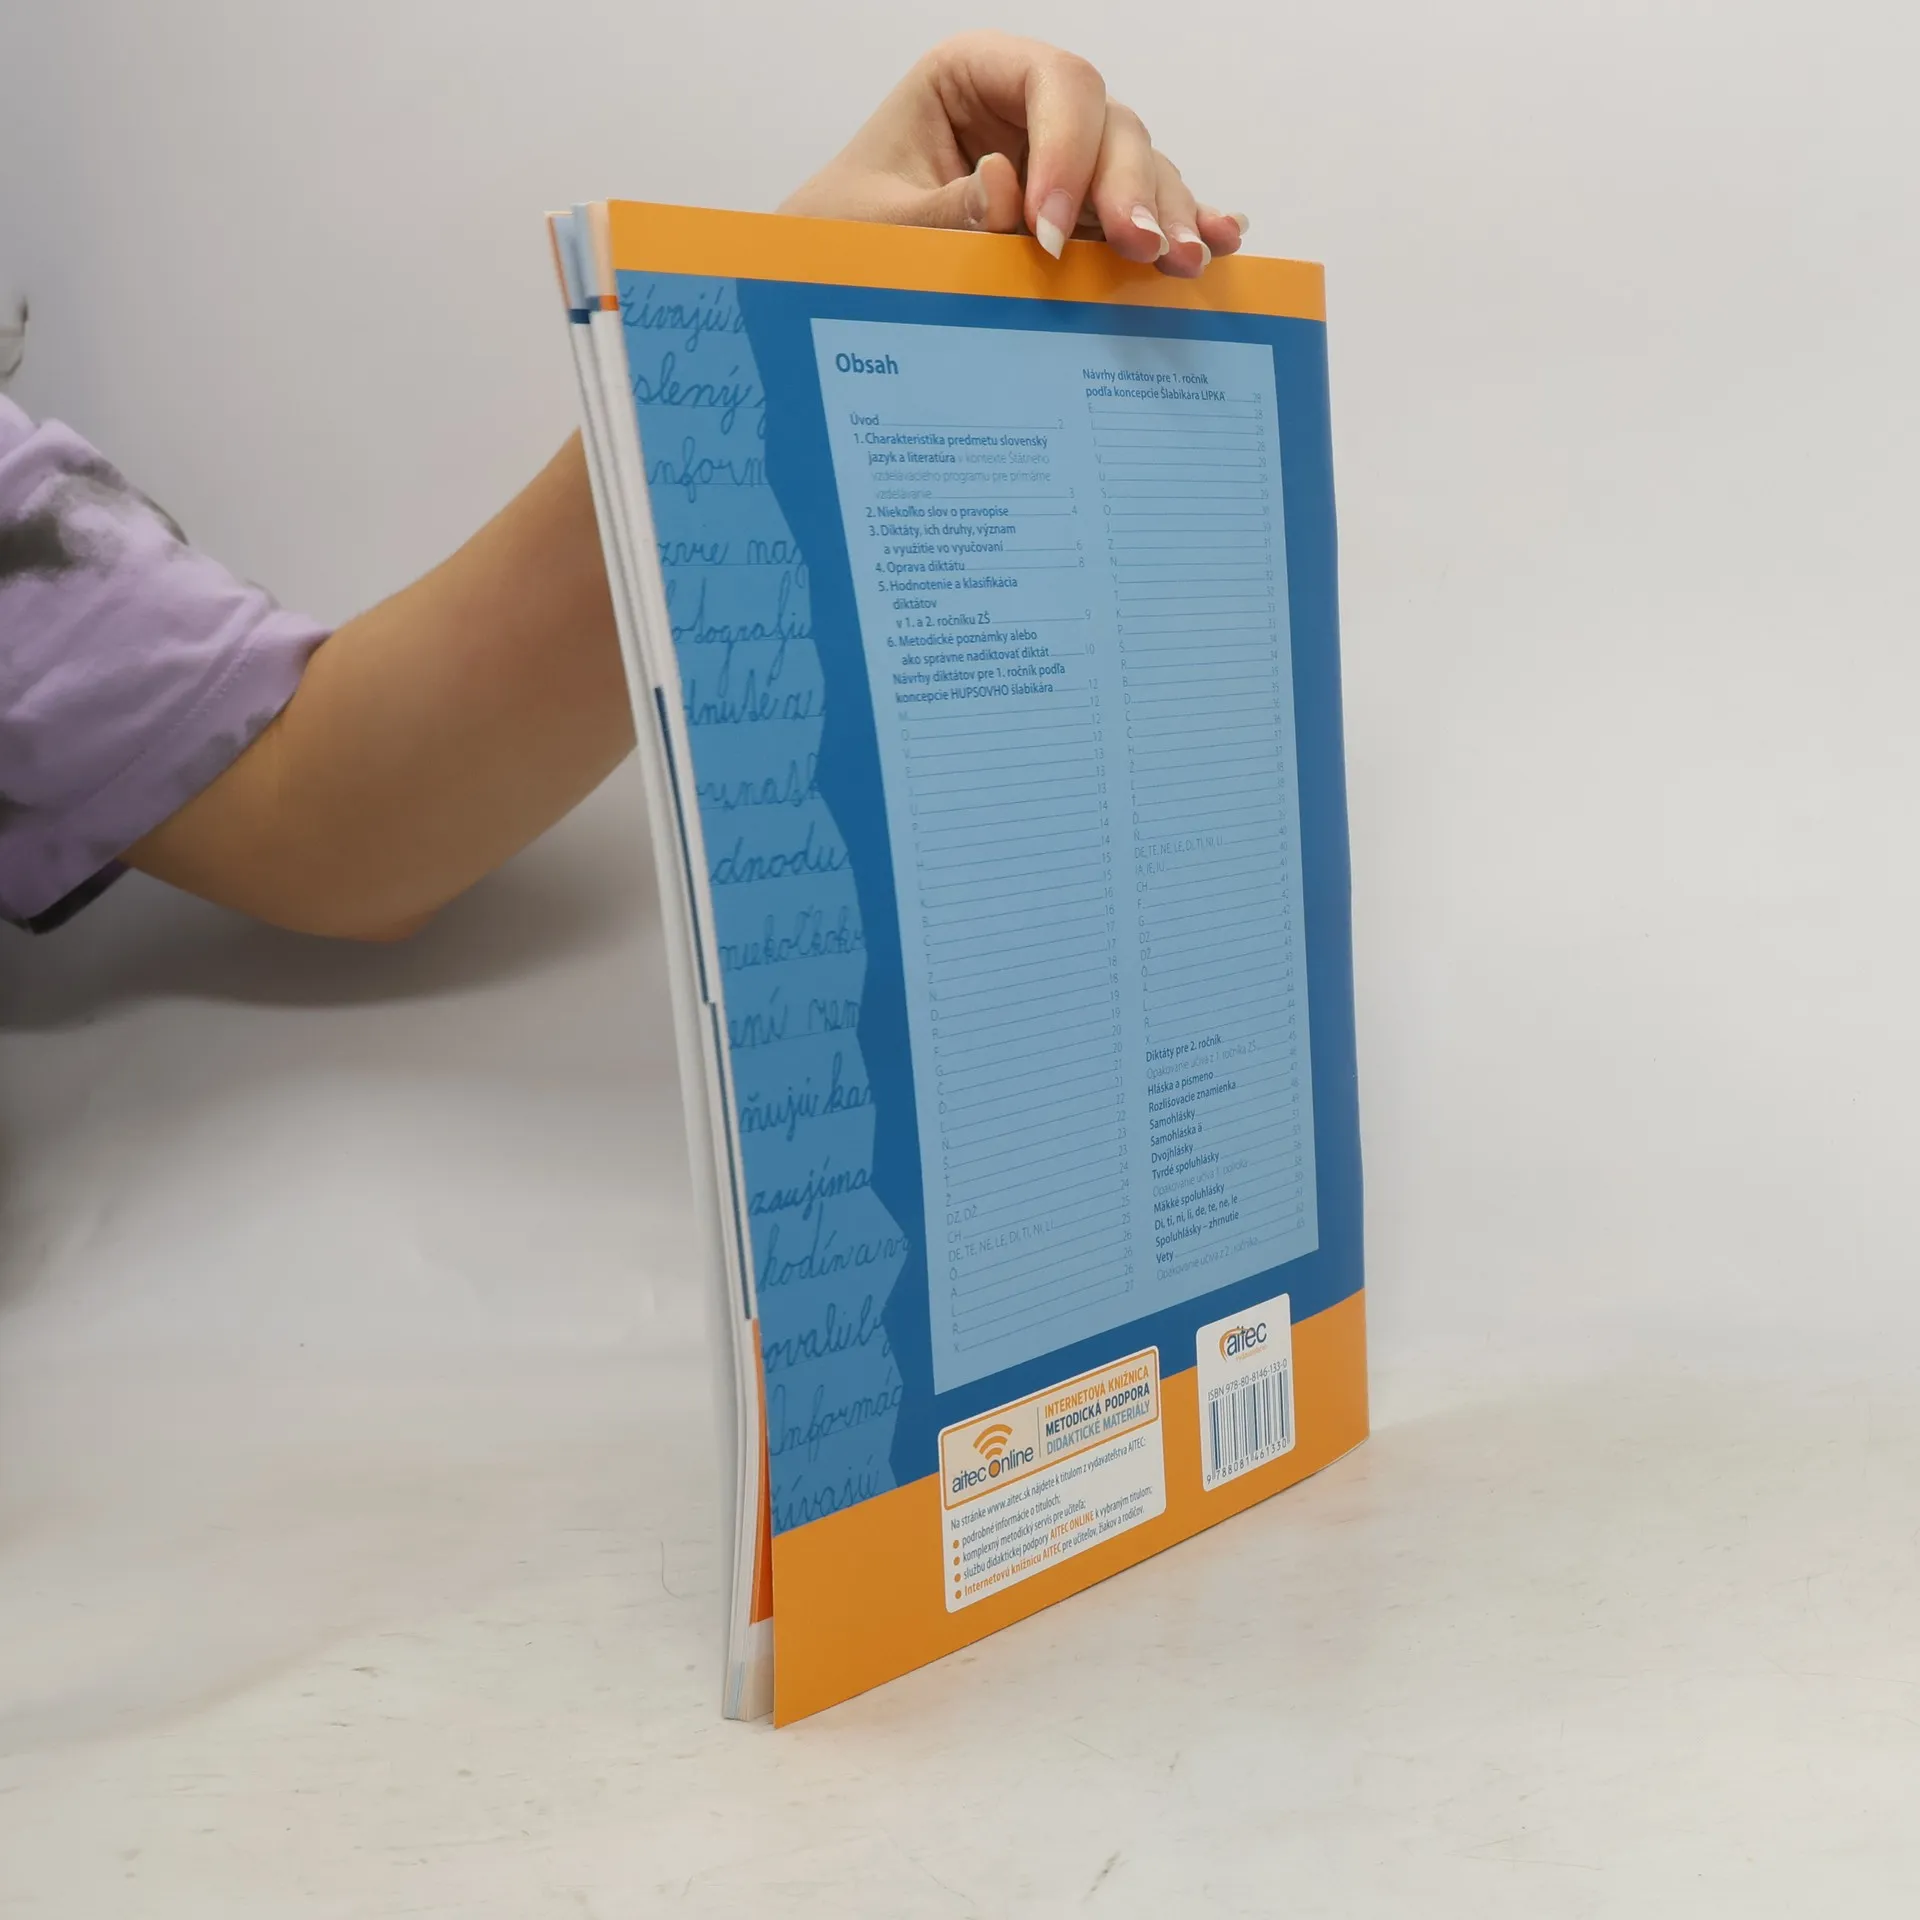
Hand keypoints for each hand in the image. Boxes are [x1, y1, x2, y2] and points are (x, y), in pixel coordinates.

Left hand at [780, 33, 1246, 278]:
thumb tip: (1005, 186)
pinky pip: (1138, 209)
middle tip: (1140, 252)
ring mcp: (1062, 156)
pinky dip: (1177, 227)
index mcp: (972, 74)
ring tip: (1183, 264)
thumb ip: (940, 211)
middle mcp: (1027, 106)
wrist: (836, 277)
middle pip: (1110, 124)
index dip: (1068, 147)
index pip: (1052, 79)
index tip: (1050, 231)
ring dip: (1167, 215)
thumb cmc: (841, 232)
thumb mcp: (873, 224)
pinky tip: (1220, 242)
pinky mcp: (1080, 210)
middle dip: (1131, 188)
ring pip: (1138, 166)